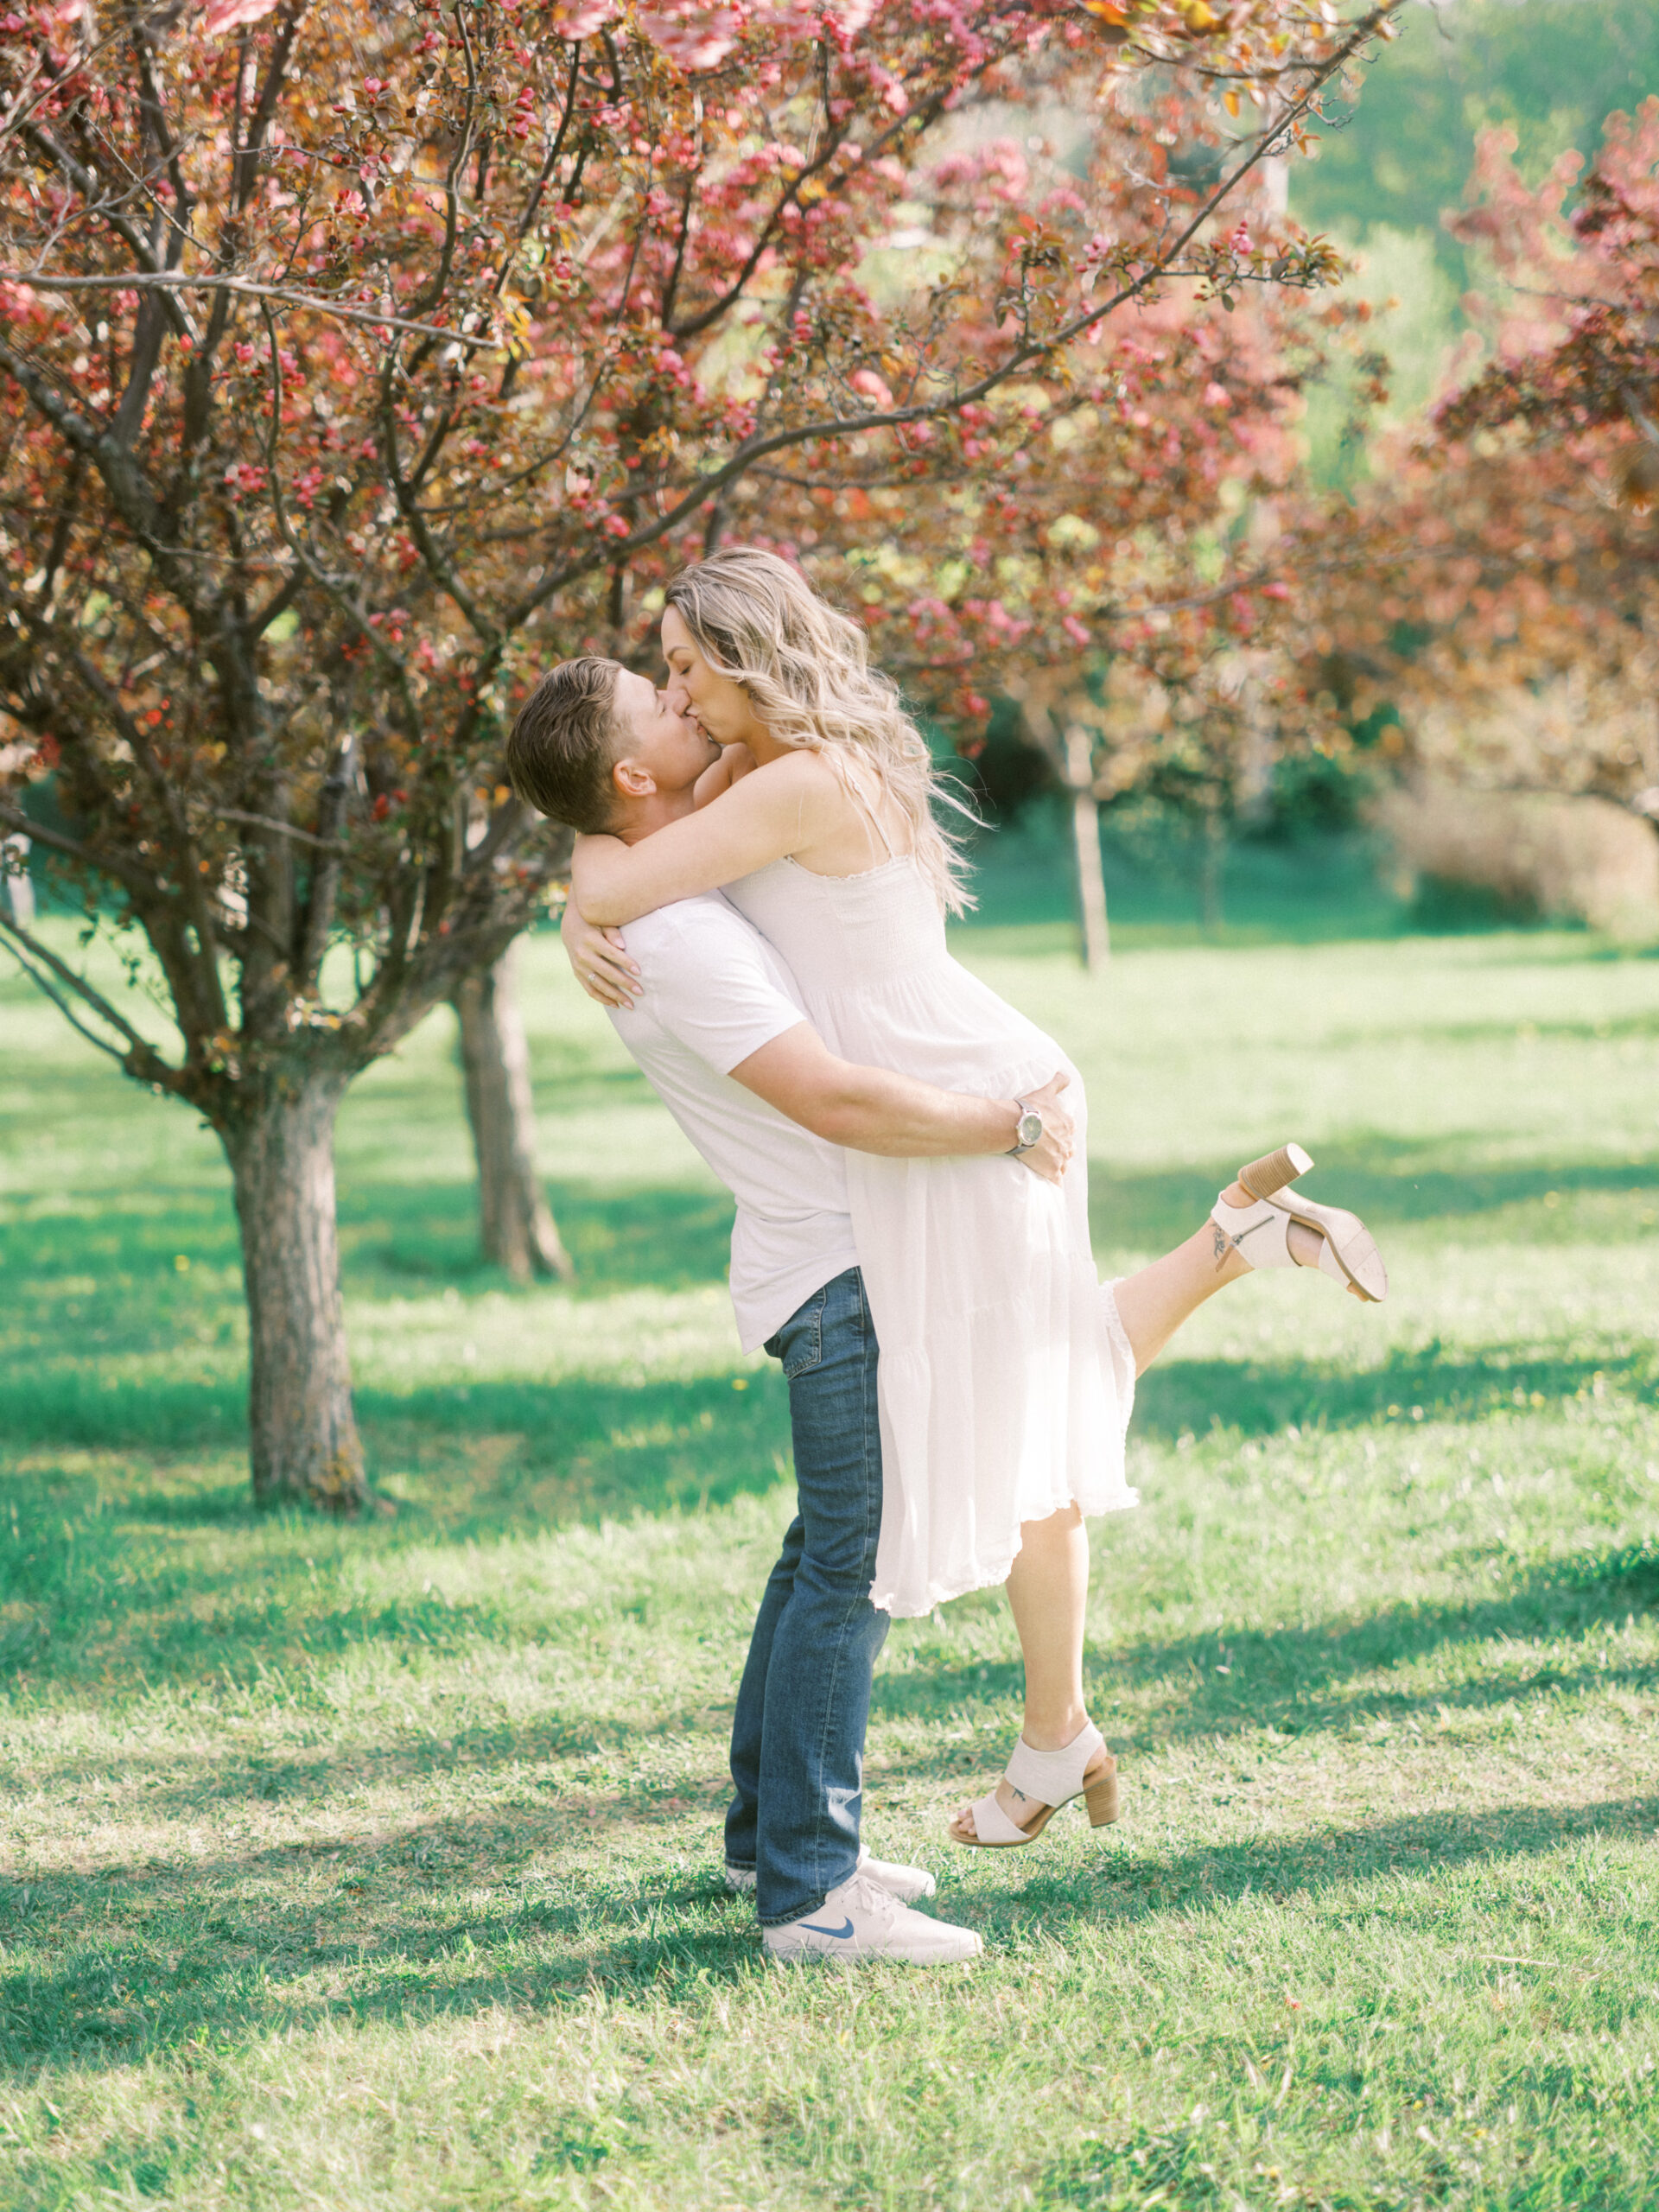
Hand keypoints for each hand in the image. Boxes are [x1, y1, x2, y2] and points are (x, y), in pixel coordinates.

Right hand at [560, 895, 639, 1008]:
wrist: (570, 926)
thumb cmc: (594, 921)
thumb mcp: (602, 921)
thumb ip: (612, 932)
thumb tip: (622, 946)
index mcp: (590, 940)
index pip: (611, 954)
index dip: (625, 963)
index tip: (639, 972)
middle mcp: (582, 955)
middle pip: (607, 973)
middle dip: (624, 983)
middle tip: (640, 992)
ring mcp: (578, 966)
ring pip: (599, 985)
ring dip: (615, 996)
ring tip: (631, 1005)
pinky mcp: (577, 974)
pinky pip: (590, 990)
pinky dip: (603, 999)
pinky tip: (617, 1005)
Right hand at [1013, 1070, 1074, 1186]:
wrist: (1016, 1126)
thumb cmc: (1031, 1108)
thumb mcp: (1046, 1091)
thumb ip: (1058, 1082)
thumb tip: (1066, 1075)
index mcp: (1068, 1125)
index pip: (1070, 1130)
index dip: (1062, 1132)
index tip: (1053, 1133)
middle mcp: (1067, 1142)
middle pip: (1069, 1149)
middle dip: (1063, 1150)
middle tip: (1051, 1150)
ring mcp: (1060, 1158)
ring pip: (1064, 1165)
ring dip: (1059, 1165)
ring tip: (1050, 1166)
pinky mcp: (1051, 1170)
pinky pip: (1057, 1180)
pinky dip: (1055, 1181)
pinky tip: (1052, 1183)